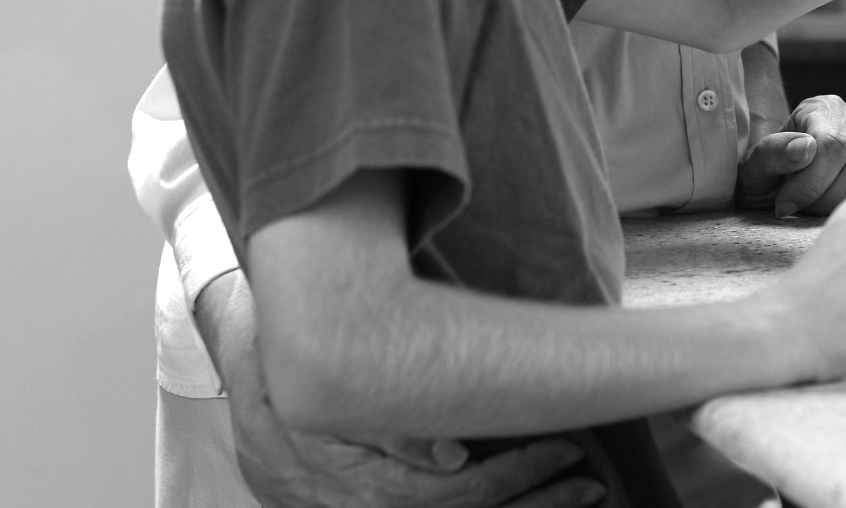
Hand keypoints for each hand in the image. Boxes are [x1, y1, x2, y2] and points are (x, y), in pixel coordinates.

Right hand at [195, 272, 603, 507]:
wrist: (255, 362)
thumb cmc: (305, 353)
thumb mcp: (333, 377)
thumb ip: (391, 425)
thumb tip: (453, 459)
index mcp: (352, 481)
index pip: (452, 496)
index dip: (515, 477)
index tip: (568, 448)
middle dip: (530, 502)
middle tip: (590, 479)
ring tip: (575, 491)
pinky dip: (479, 507)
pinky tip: (521, 496)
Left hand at [736, 94, 845, 218]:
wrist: (784, 186)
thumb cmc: (770, 177)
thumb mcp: (754, 168)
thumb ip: (772, 153)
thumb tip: (805, 149)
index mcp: (825, 108)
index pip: (832, 145)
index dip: (810, 184)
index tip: (786, 206)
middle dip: (831, 199)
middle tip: (807, 210)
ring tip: (829, 207)